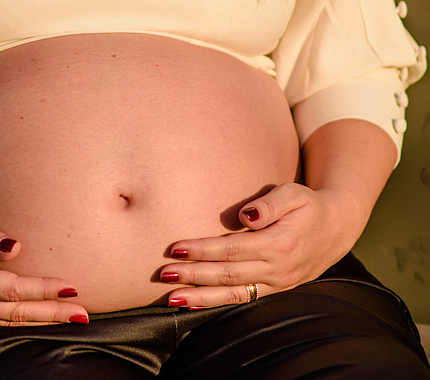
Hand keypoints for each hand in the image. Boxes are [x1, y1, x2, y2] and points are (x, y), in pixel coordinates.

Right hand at [0, 201, 88, 325]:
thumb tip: (15, 247)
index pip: (12, 288)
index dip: (44, 289)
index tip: (72, 287)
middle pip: (15, 312)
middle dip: (52, 313)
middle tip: (84, 313)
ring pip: (8, 321)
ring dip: (42, 319)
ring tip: (72, 317)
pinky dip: (23, 319)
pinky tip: (43, 316)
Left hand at [158, 183, 365, 307]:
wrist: (336, 227)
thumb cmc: (307, 205)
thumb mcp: (293, 194)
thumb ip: (270, 204)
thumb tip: (245, 215)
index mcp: (279, 244)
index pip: (231, 249)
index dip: (202, 250)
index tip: (174, 247)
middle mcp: (278, 268)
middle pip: (227, 274)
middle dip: (193, 275)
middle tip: (163, 274)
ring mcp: (277, 283)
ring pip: (234, 294)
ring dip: (201, 297)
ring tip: (172, 298)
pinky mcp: (276, 289)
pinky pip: (245, 299)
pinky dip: (218, 304)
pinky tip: (195, 304)